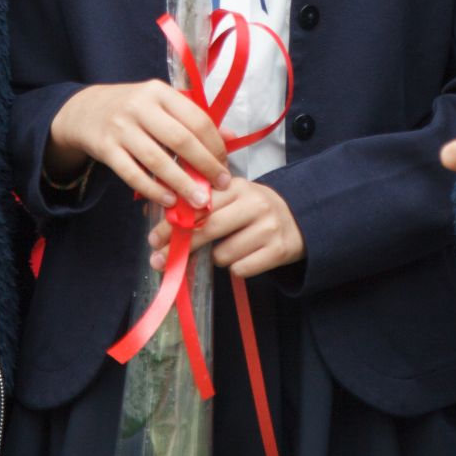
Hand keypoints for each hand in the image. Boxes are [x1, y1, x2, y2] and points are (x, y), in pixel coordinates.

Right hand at [47, 81, 230, 209]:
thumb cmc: (134, 109)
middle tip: (220, 185)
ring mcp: (121, 128)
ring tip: (199, 201)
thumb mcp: (163, 104)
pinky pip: (133, 174)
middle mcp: (140, 107)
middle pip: (180, 139)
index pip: (196, 118)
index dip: (214, 144)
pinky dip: (153, 189)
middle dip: (204, 165)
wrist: (85, 110)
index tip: (225, 164)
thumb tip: (232, 136)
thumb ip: (194, 118)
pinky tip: (170, 200)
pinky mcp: (106, 149)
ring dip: (182, 183)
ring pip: (157, 160)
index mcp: (160, 92)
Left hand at [148, 177, 304, 277]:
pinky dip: (237, 268)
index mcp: (238, 186)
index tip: (154, 238)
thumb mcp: (233, 197)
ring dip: (217, 258)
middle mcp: (254, 203)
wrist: (301, 220)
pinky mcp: (278, 251)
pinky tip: (246, 257)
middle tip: (161, 260)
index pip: (199, 204)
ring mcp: (268, 227)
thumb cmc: (255, 211)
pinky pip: (241, 269)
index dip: (173, 223)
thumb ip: (202, 203)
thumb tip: (158, 215)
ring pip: (223, 254)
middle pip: (208, 228)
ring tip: (228, 249)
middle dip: (181, 247)